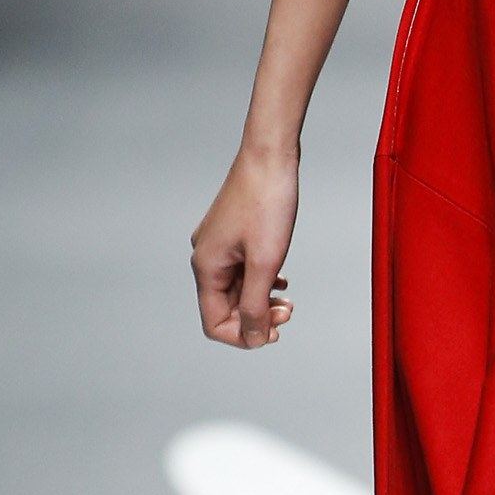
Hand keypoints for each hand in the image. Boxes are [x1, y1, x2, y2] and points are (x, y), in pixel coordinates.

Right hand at [191, 143, 297, 348]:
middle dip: (256, 318)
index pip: (214, 322)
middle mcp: (206, 257)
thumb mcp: (265, 262)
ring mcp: (218, 245)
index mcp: (206, 266)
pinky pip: (242, 271)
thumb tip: (253, 338)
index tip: (273, 333)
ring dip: (261, 302)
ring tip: (288, 302)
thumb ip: (256, 305)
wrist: (270, 156)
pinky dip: (261, 282)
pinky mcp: (232, 234)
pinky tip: (282, 282)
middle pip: (225, 308)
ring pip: (236, 290)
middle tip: (288, 314)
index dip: (243, 336)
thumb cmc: (267, 202)